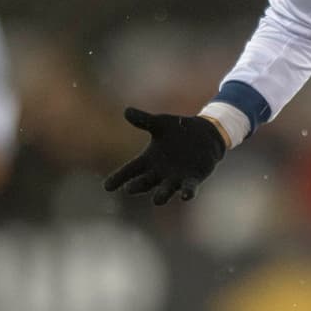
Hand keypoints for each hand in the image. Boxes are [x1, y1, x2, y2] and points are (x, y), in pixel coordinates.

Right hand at [103, 107, 226, 204]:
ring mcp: (176, 178)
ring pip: (166, 190)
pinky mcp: (192, 179)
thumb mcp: (160, 123)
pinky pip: (189, 188)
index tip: (107, 187)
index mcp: (148, 160)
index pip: (130, 170)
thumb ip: (144, 120)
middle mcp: (159, 173)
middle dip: (138, 186)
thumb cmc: (178, 130)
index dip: (118, 178)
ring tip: (157, 199)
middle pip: (145, 182)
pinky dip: (187, 192)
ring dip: (162, 195)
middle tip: (129, 189)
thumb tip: (126, 111)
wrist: (204, 134)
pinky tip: (186, 196)